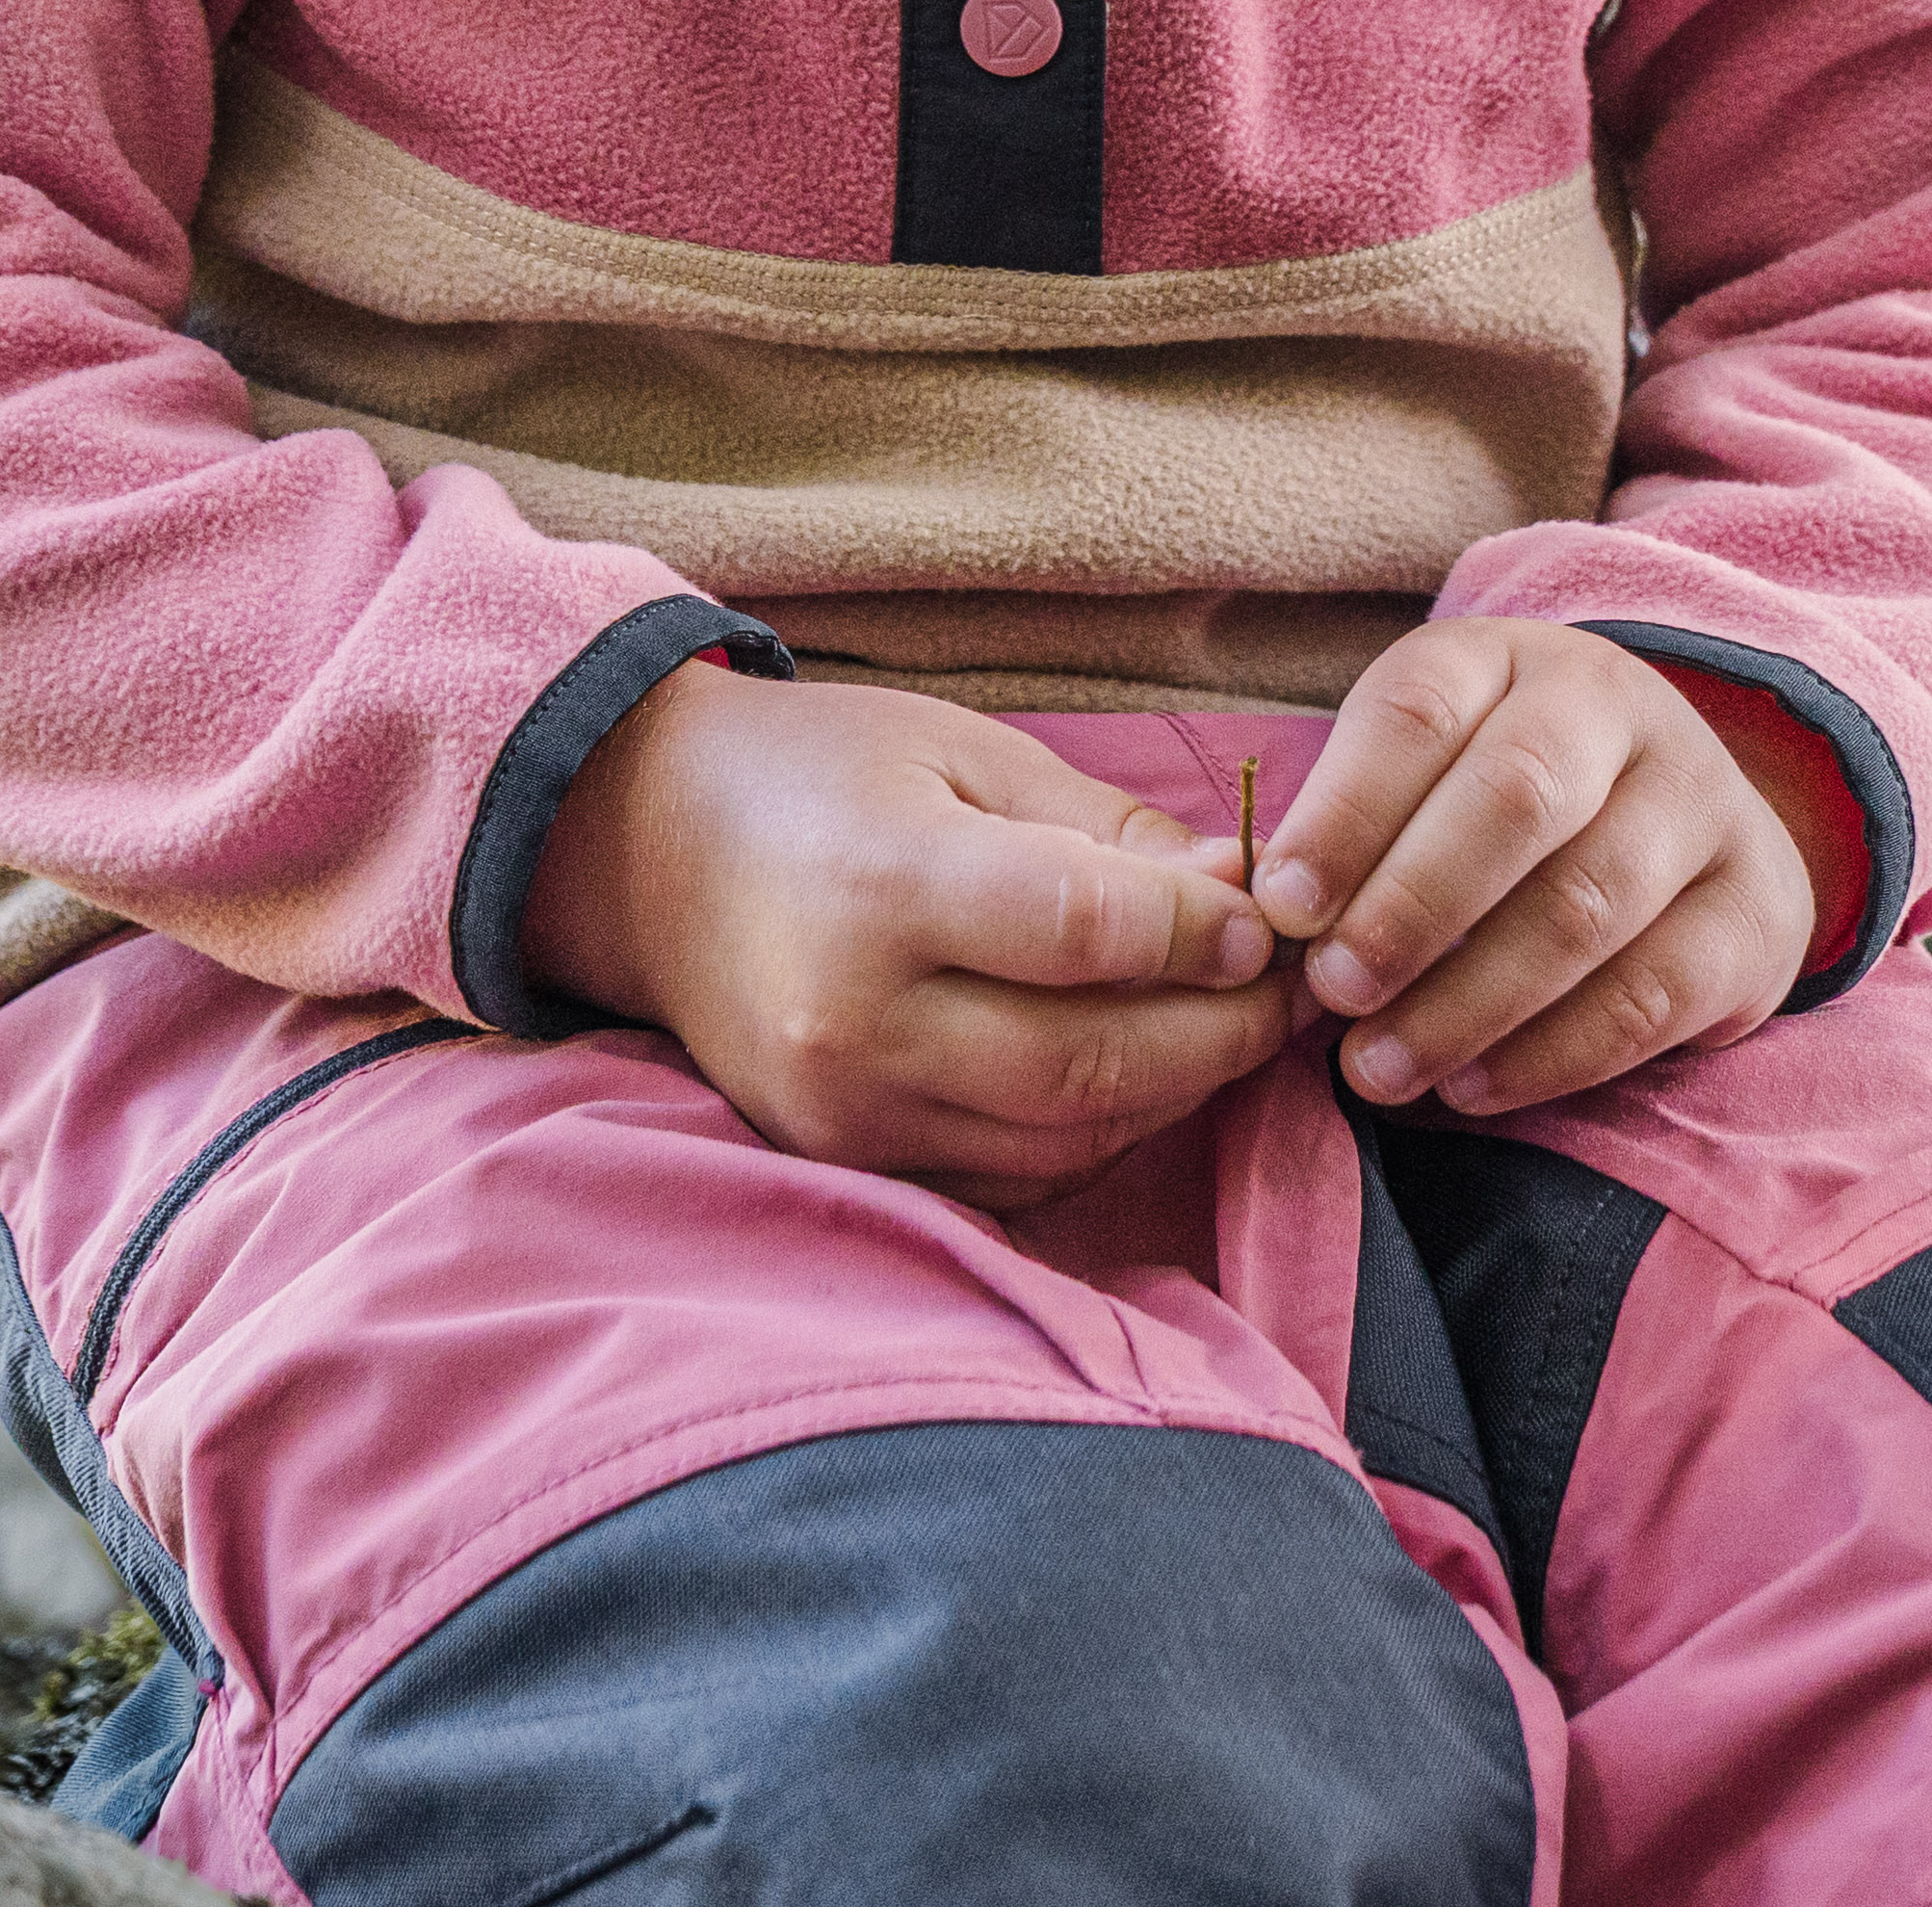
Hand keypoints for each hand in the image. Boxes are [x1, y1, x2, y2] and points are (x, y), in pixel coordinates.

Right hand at [520, 659, 1294, 1203]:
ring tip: (1226, 1033)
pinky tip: (1133, 1077)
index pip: (1083, 933)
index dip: (1199, 937)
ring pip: (1064, 1140)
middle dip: (1216, 1037)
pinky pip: (1012, 1181)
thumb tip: (1243, 899)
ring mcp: (845, 1113)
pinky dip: (1094, 1139)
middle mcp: (857, 1021)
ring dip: (1171, 1095)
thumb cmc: (818, 775)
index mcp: (886, 885)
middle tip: (1285, 998)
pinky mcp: (844, 1165)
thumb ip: (1105, 829)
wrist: (645, 853)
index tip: (1267, 926)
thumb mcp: (961, 750)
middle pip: (1087, 1064)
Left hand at [1249, 619, 1816, 1115]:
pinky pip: (1653, 994)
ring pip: (1587, 903)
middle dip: (1412, 905)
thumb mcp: (1426, 771)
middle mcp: (1617, 710)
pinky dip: (1551, 1053)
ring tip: (1379, 1069)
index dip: (1346, 811)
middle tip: (1335, 993)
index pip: (1423, 707)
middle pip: (1518, 795)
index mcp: (1510, 657)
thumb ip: (1348, 829)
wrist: (1687, 815)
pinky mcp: (1753, 911)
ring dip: (1469, 1001)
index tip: (1280, 908)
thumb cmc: (1501, 801)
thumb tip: (1253, 914)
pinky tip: (1472, 1087)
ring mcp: (1701, 804)